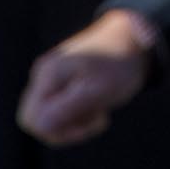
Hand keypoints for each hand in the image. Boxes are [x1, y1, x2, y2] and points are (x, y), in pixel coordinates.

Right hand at [17, 10, 154, 145]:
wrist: (136, 37)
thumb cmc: (120, 62)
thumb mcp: (100, 89)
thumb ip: (68, 108)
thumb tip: (39, 125)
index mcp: (48, 74)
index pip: (32, 119)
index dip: (59, 131)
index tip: (91, 123)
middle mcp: (42, 74)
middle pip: (36, 120)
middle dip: (66, 129)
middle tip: (97, 119)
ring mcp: (49, 77)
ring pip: (48, 117)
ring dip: (74, 122)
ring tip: (100, 110)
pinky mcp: (59, 81)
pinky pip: (58, 109)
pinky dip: (77, 114)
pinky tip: (96, 106)